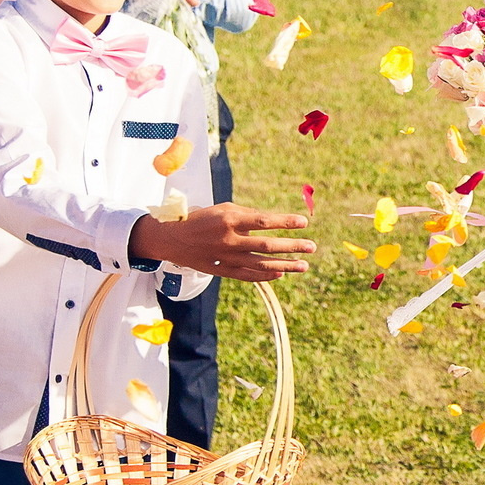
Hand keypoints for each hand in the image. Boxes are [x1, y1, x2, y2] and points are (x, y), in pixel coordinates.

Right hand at [129, 204, 314, 281]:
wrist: (173, 238)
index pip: (264, 221)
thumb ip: (249, 216)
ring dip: (285, 265)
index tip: (304, 222)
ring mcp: (226, 257)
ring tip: (303, 265)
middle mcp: (230, 240)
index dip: (285, 222)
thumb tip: (276, 223)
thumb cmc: (203, 219)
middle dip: (292, 246)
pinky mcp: (222, 270)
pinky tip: (280, 274)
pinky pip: (248, 276)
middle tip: (312, 247)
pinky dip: (265, 276)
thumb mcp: (225, 209)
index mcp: (230, 219)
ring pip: (261, 264)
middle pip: (267, 245)